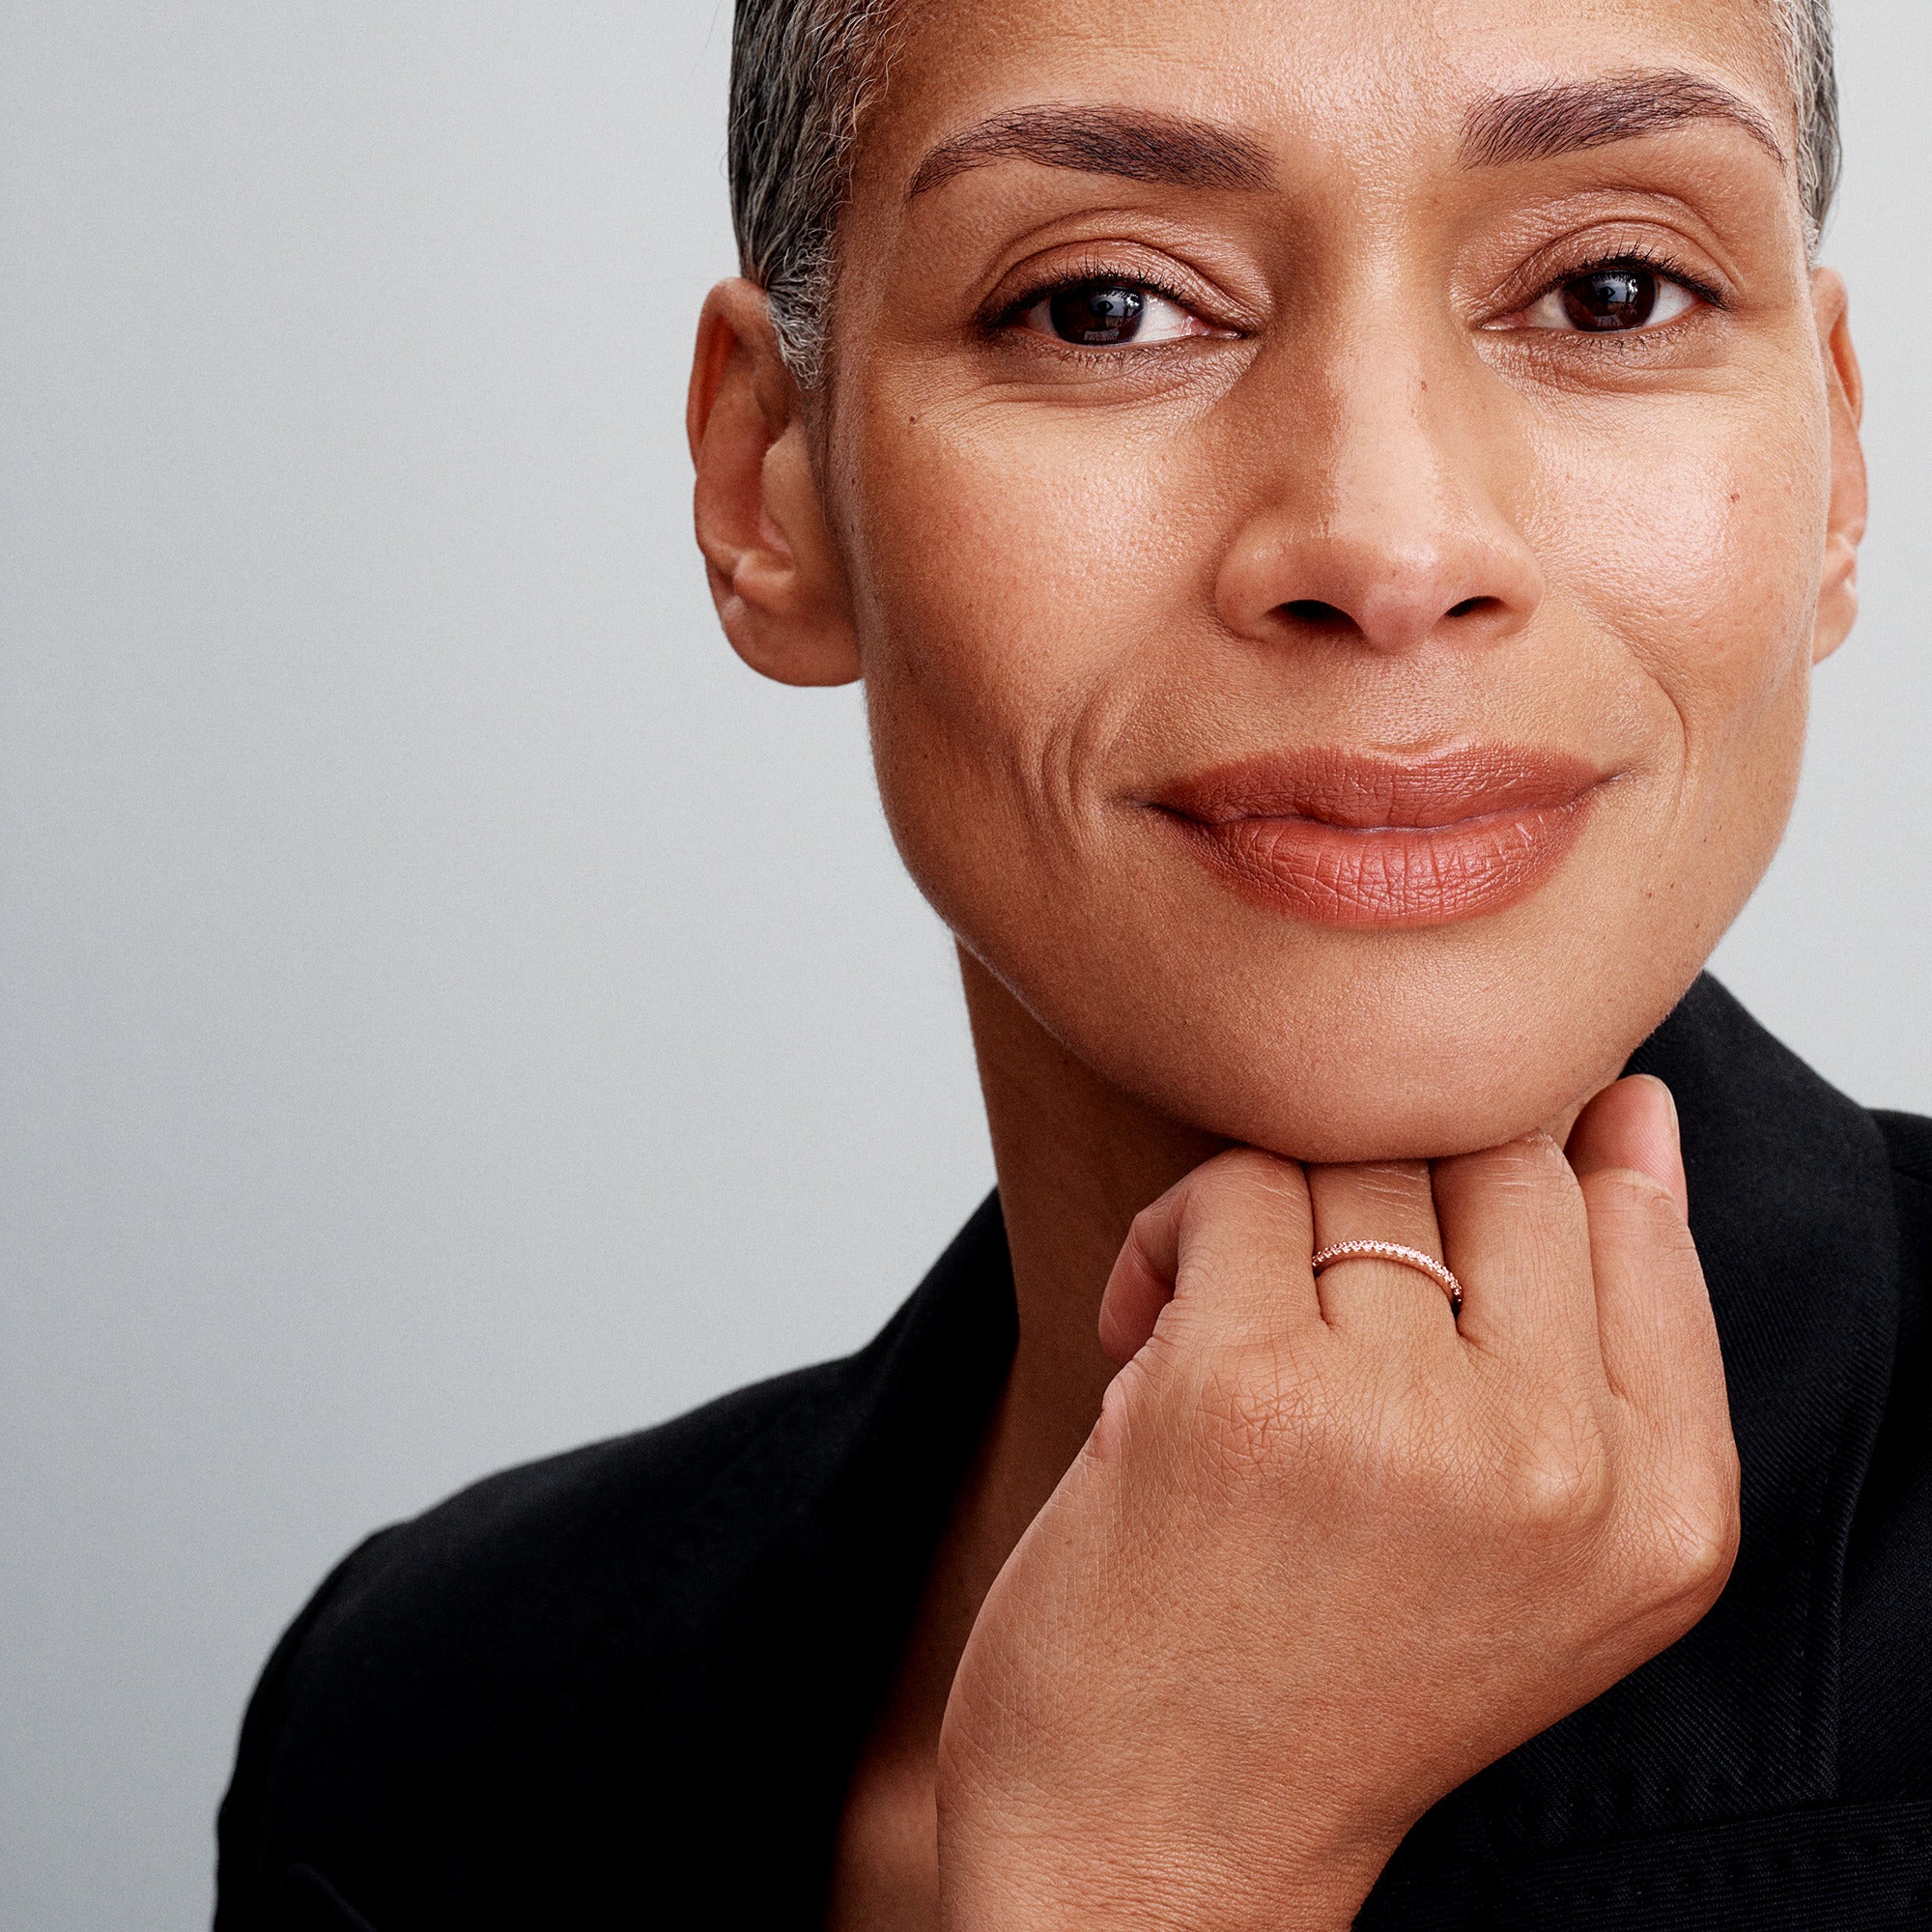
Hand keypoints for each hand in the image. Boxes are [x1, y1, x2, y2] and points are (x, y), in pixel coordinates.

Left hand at [935, 1076, 1737, 1931]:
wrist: (1154, 1840)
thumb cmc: (1325, 1673)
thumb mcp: (1540, 1539)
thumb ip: (1610, 1329)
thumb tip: (1630, 1103)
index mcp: (1661, 1505)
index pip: (1623, 1214)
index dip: (1507, 1171)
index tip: (1428, 1199)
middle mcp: (1556, 1466)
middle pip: (1494, 1153)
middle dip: (1380, 1187)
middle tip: (1307, 1284)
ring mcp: (1402, 1425)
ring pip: (1353, 1154)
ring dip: (1268, 1212)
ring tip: (1223, 1321)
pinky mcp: (1243, 1393)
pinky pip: (1230, 1186)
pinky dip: (1170, 1237)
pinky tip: (1146, 1336)